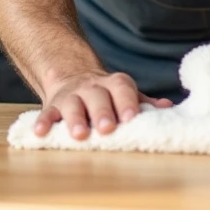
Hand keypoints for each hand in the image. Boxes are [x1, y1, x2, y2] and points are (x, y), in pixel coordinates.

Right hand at [35, 70, 173, 139]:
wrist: (72, 75)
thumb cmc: (106, 93)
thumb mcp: (125, 94)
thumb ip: (144, 102)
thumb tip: (168, 108)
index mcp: (114, 84)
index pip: (123, 88)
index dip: (127, 102)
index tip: (132, 118)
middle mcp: (92, 87)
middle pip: (97, 96)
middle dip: (102, 112)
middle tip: (107, 128)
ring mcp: (71, 95)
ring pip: (72, 104)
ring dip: (75, 119)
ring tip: (79, 135)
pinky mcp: (52, 105)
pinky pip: (47, 112)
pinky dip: (43, 122)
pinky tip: (40, 132)